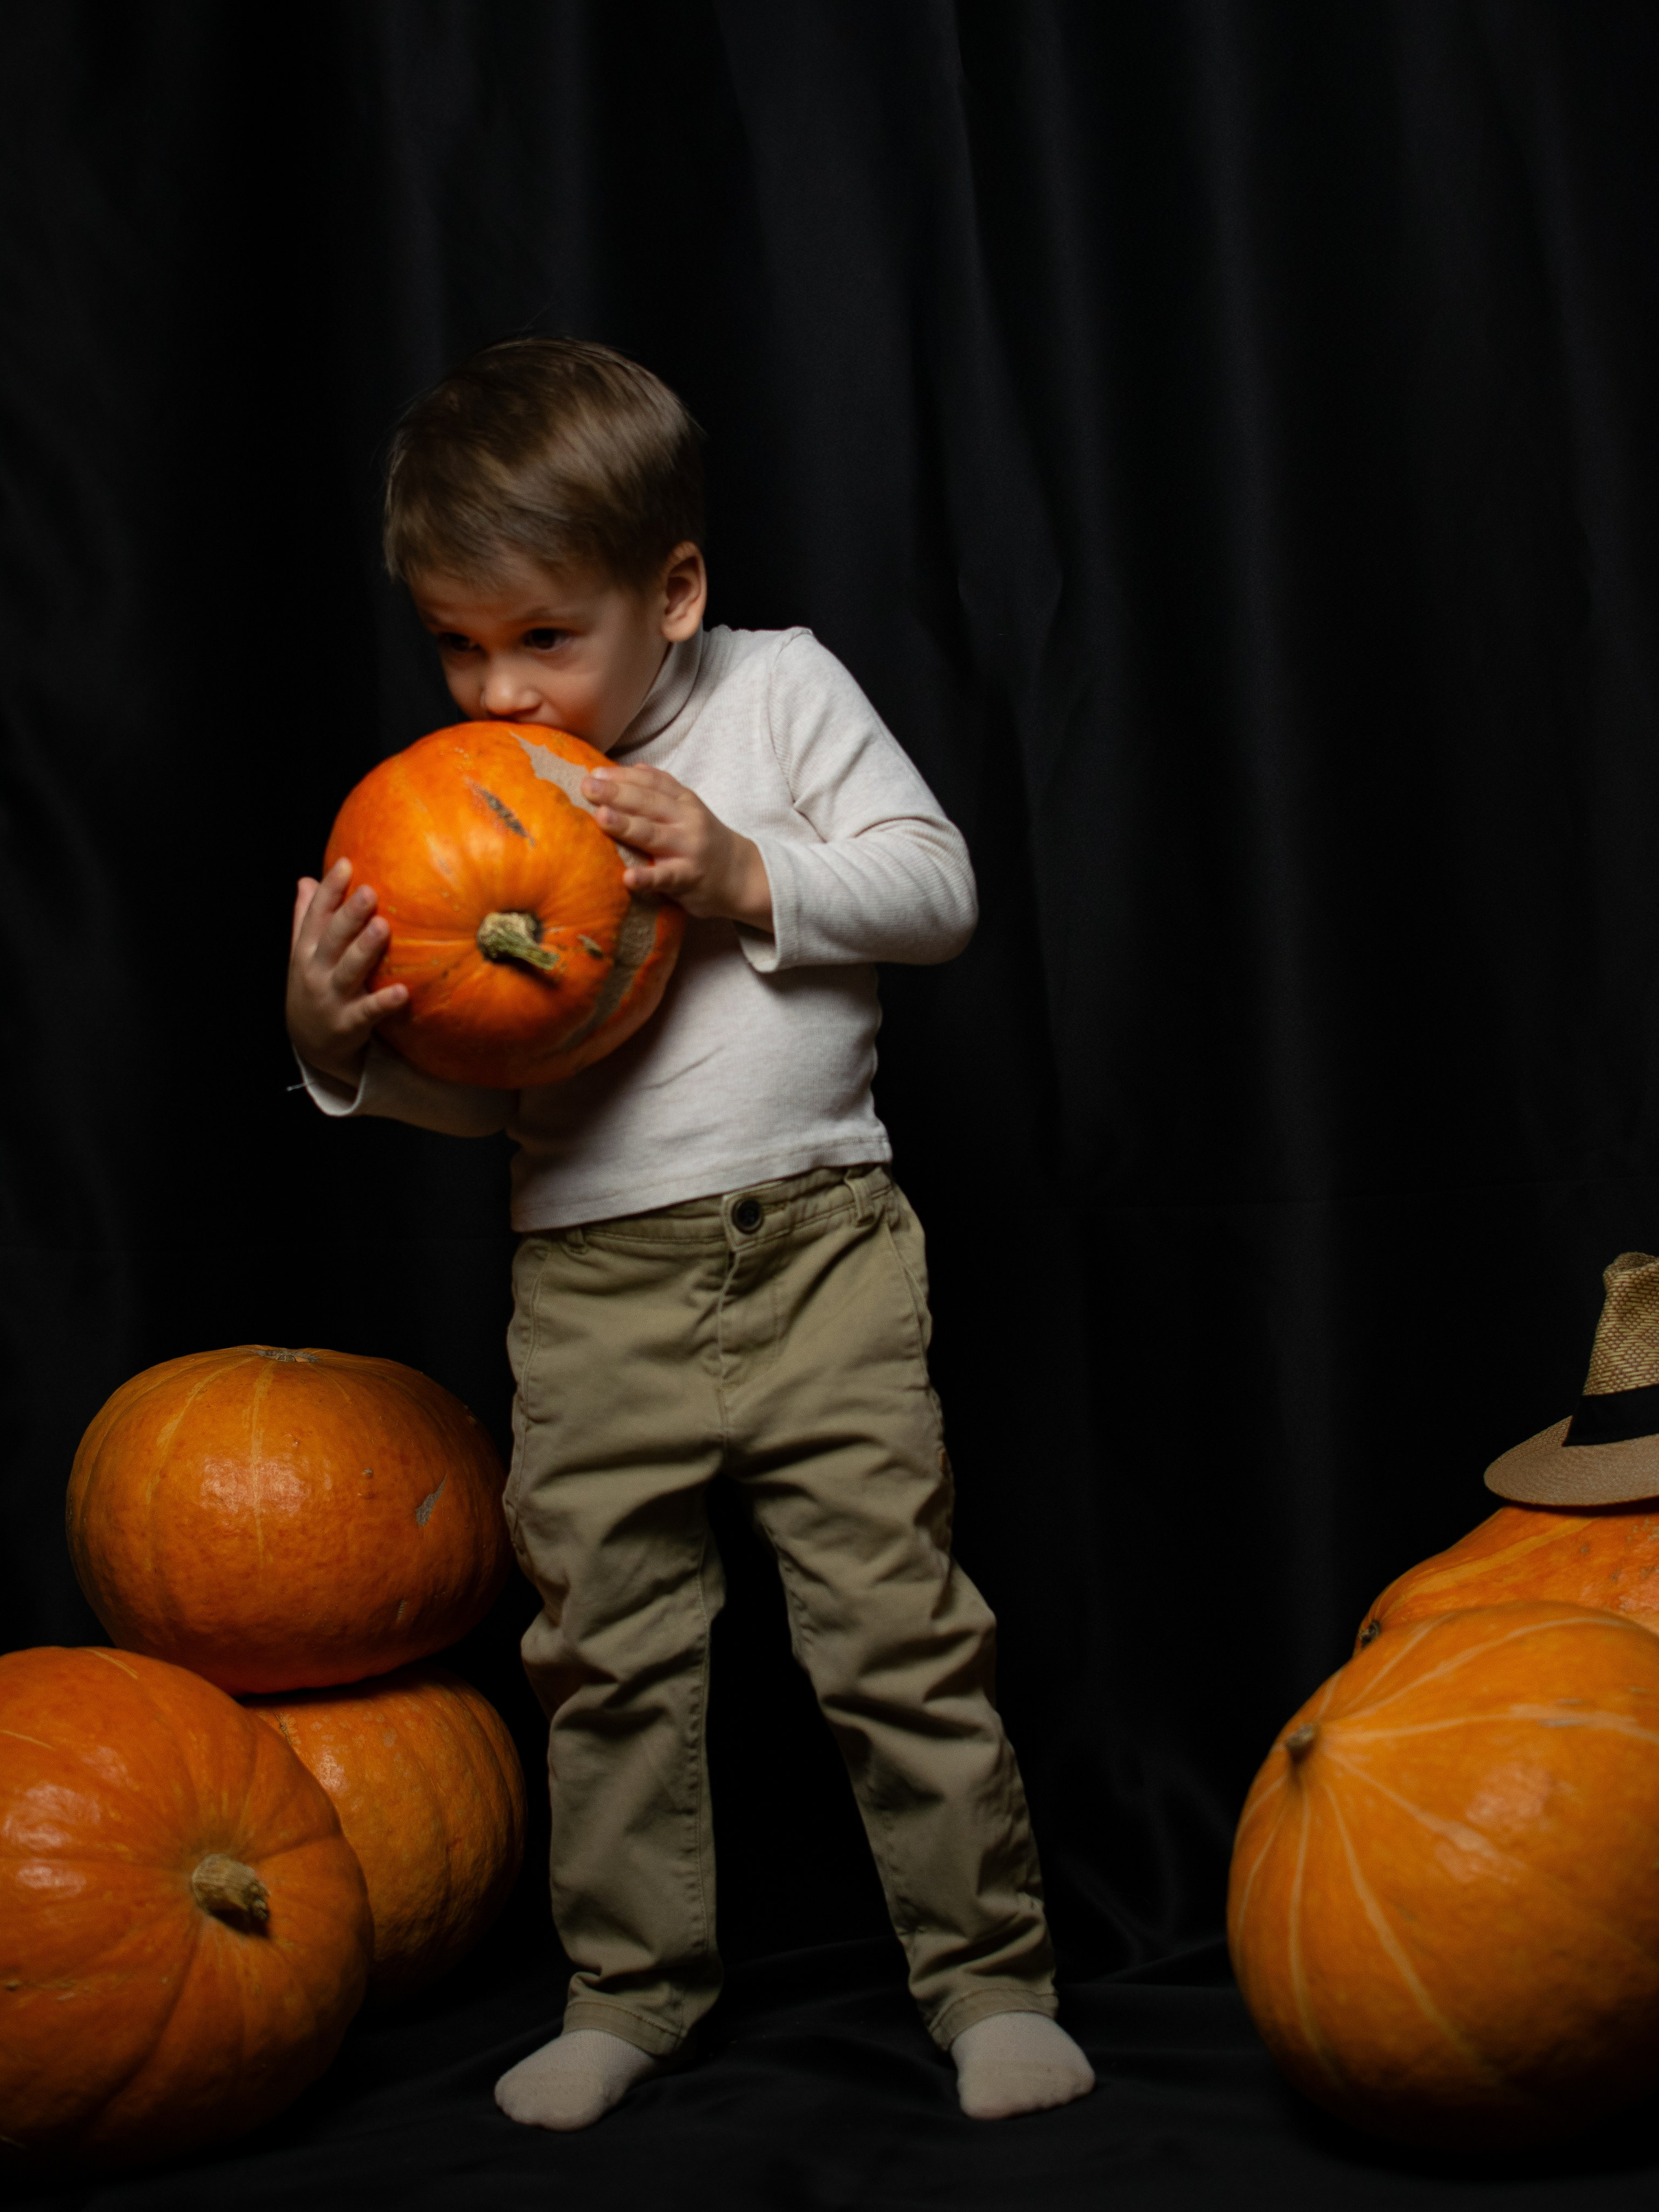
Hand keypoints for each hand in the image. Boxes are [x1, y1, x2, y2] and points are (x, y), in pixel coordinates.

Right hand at [285, 858, 408, 1086]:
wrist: (311, 1045)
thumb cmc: (315, 987)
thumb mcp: (303, 954)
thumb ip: (306, 919)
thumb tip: (306, 880)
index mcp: (306, 950)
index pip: (316, 915)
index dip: (330, 890)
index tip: (346, 864)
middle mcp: (315, 972)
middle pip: (332, 939)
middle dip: (349, 915)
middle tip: (370, 892)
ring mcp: (331, 999)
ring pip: (349, 971)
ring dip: (365, 950)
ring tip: (383, 927)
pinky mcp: (349, 1024)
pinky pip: (369, 1012)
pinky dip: (384, 1002)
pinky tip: (403, 992)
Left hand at [582, 765, 772, 929]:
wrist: (740, 875)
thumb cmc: (703, 840)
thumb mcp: (688, 809)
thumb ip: (662, 789)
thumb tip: (632, 767)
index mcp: (683, 800)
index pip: (652, 783)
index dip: (623, 776)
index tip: (594, 773)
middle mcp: (687, 820)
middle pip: (649, 804)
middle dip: (617, 794)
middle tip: (588, 788)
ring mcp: (688, 849)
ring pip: (653, 835)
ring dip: (627, 825)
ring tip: (601, 818)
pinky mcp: (689, 878)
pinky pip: (665, 878)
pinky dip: (647, 878)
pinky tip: (628, 878)